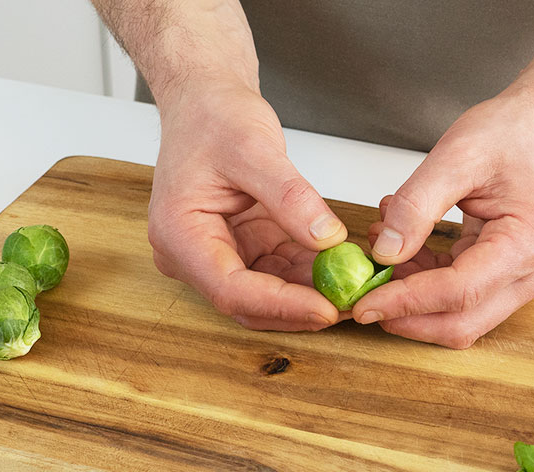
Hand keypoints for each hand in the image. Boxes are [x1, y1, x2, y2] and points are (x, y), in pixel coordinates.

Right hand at [147, 82, 347, 330]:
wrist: (205, 102)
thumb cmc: (212, 117)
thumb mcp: (254, 149)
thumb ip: (291, 197)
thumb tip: (329, 240)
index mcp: (179, 235)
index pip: (231, 289)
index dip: (281, 305)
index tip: (326, 308)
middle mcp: (190, 255)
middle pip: (247, 303)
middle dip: (299, 308)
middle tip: (351, 303)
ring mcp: (217, 254)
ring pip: (265, 294)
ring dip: (309, 294)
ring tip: (355, 285)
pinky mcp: (241, 248)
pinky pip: (276, 273)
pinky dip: (308, 275)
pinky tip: (341, 267)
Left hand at [353, 95, 533, 347]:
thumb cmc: (512, 134)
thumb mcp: (456, 156)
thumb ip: (416, 206)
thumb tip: (385, 252)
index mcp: (529, 243)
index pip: (459, 292)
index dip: (407, 302)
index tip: (363, 304)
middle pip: (462, 322)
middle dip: (407, 316)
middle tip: (360, 296)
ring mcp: (524, 279)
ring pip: (460, 316)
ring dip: (412, 297)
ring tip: (380, 248)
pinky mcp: (509, 276)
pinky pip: (460, 296)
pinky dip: (424, 281)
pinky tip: (402, 248)